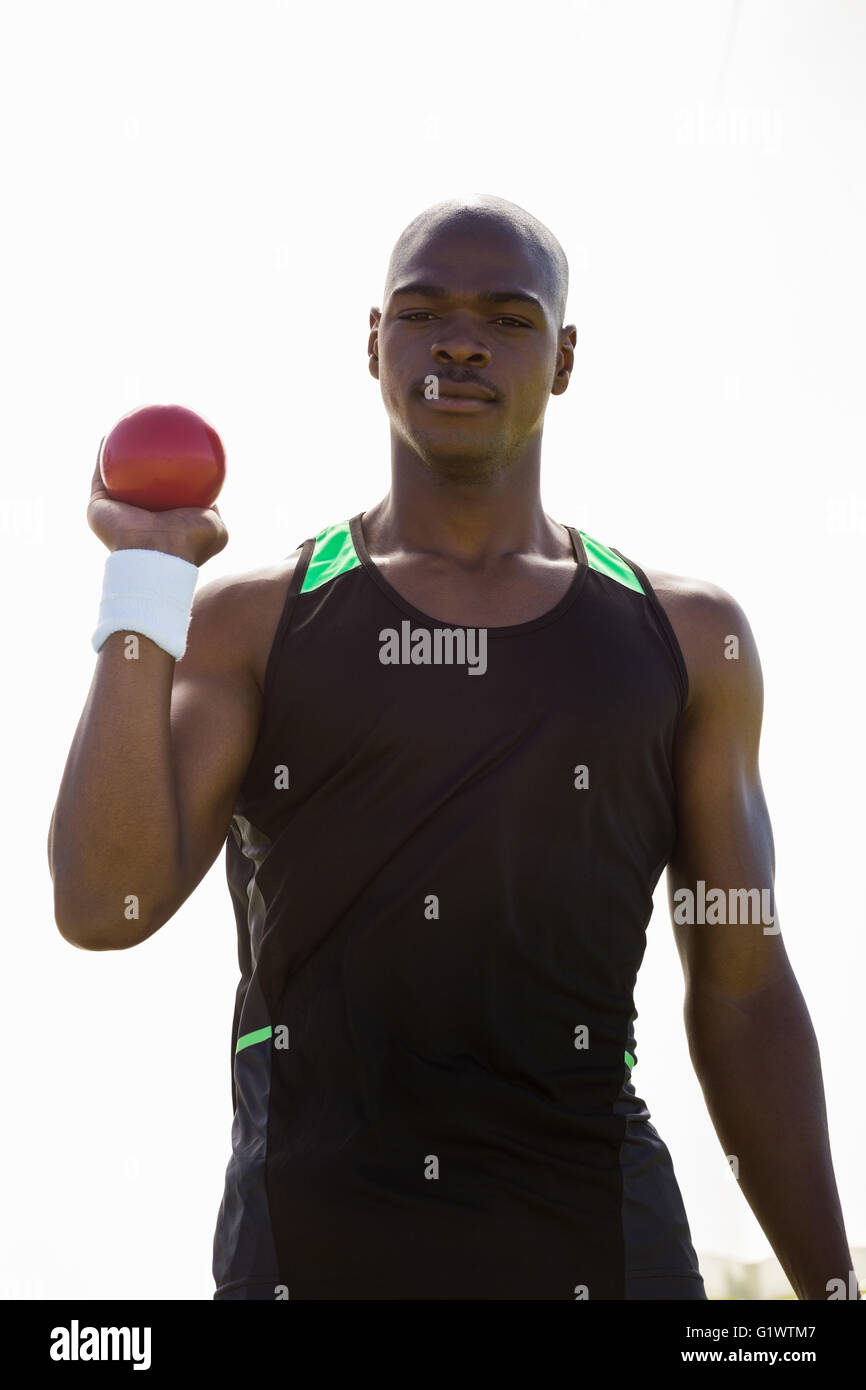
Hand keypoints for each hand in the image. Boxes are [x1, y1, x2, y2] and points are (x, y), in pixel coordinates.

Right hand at [87, 441, 228, 566]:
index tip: (176, 453)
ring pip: (114, 476)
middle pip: (137, 482)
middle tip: (149, 437)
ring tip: (124, 427)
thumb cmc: (188, 544)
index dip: (170, 472)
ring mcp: (116, 512)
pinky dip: (102, 455)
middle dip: (141, 461)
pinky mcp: (97, 507)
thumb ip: (215, 511)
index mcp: (161, 522)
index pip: (165, 492)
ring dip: (116, 453)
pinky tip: (107, 435)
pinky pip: (99, 475)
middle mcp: (137, 516)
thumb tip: (215, 494)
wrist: (157, 558)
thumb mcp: (215, 527)